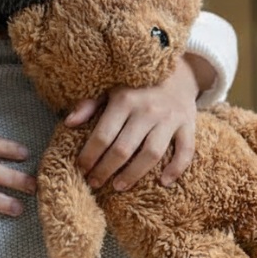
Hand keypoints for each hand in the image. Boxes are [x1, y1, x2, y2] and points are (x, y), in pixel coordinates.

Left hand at [64, 55, 203, 189]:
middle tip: (95, 183)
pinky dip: (176, 169)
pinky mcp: (188, 125)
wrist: (178, 71)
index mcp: (124, 100)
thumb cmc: (137, 84)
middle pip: (124, 149)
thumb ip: (89, 105)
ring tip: (119, 186)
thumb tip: (69, 123)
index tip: (81, 169)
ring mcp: (170, 119)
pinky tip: (163, 183)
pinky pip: (186, 151)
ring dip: (134, 174)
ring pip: (151, 154)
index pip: (103, 135)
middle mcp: (147, 110)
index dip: (89, 156)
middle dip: (105, 169)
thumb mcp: (111, 88)